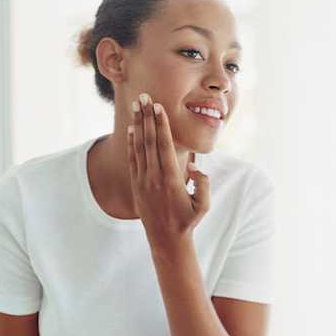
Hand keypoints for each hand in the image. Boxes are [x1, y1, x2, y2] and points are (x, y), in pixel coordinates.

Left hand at [128, 93, 209, 248]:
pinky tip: (132, 129)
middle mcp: (154, 177)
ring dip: (138, 124)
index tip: (158, 107)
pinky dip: (131, 143)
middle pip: (149, 140)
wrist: (166, 239)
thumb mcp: (204, 206)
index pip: (164, 146)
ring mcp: (143, 180)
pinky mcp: (136, 185)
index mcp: (171, 179)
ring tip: (136, 106)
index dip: (161, 125)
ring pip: (139, 147)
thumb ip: (204, 186)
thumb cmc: (188, 221)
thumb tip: (196, 168)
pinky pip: (133, 159)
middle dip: (147, 117)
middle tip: (144, 97)